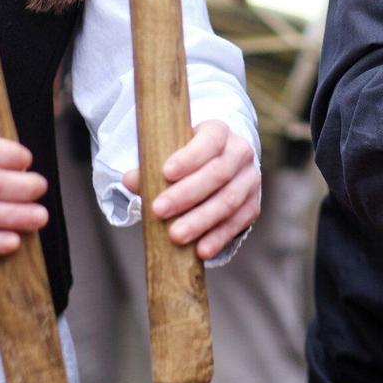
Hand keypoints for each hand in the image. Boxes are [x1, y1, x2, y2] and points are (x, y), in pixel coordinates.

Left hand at [124, 119, 260, 260]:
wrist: (218, 167)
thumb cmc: (186, 160)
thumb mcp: (170, 155)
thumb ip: (150, 167)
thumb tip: (129, 181)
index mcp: (219, 131)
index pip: (209, 141)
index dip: (189, 157)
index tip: (165, 173)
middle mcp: (240, 152)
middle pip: (218, 173)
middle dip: (187, 194)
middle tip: (158, 210)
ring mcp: (250, 179)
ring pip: (228, 201)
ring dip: (201, 220)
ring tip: (176, 236)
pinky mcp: (253, 205)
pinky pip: (237, 223)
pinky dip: (218, 237)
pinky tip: (201, 250)